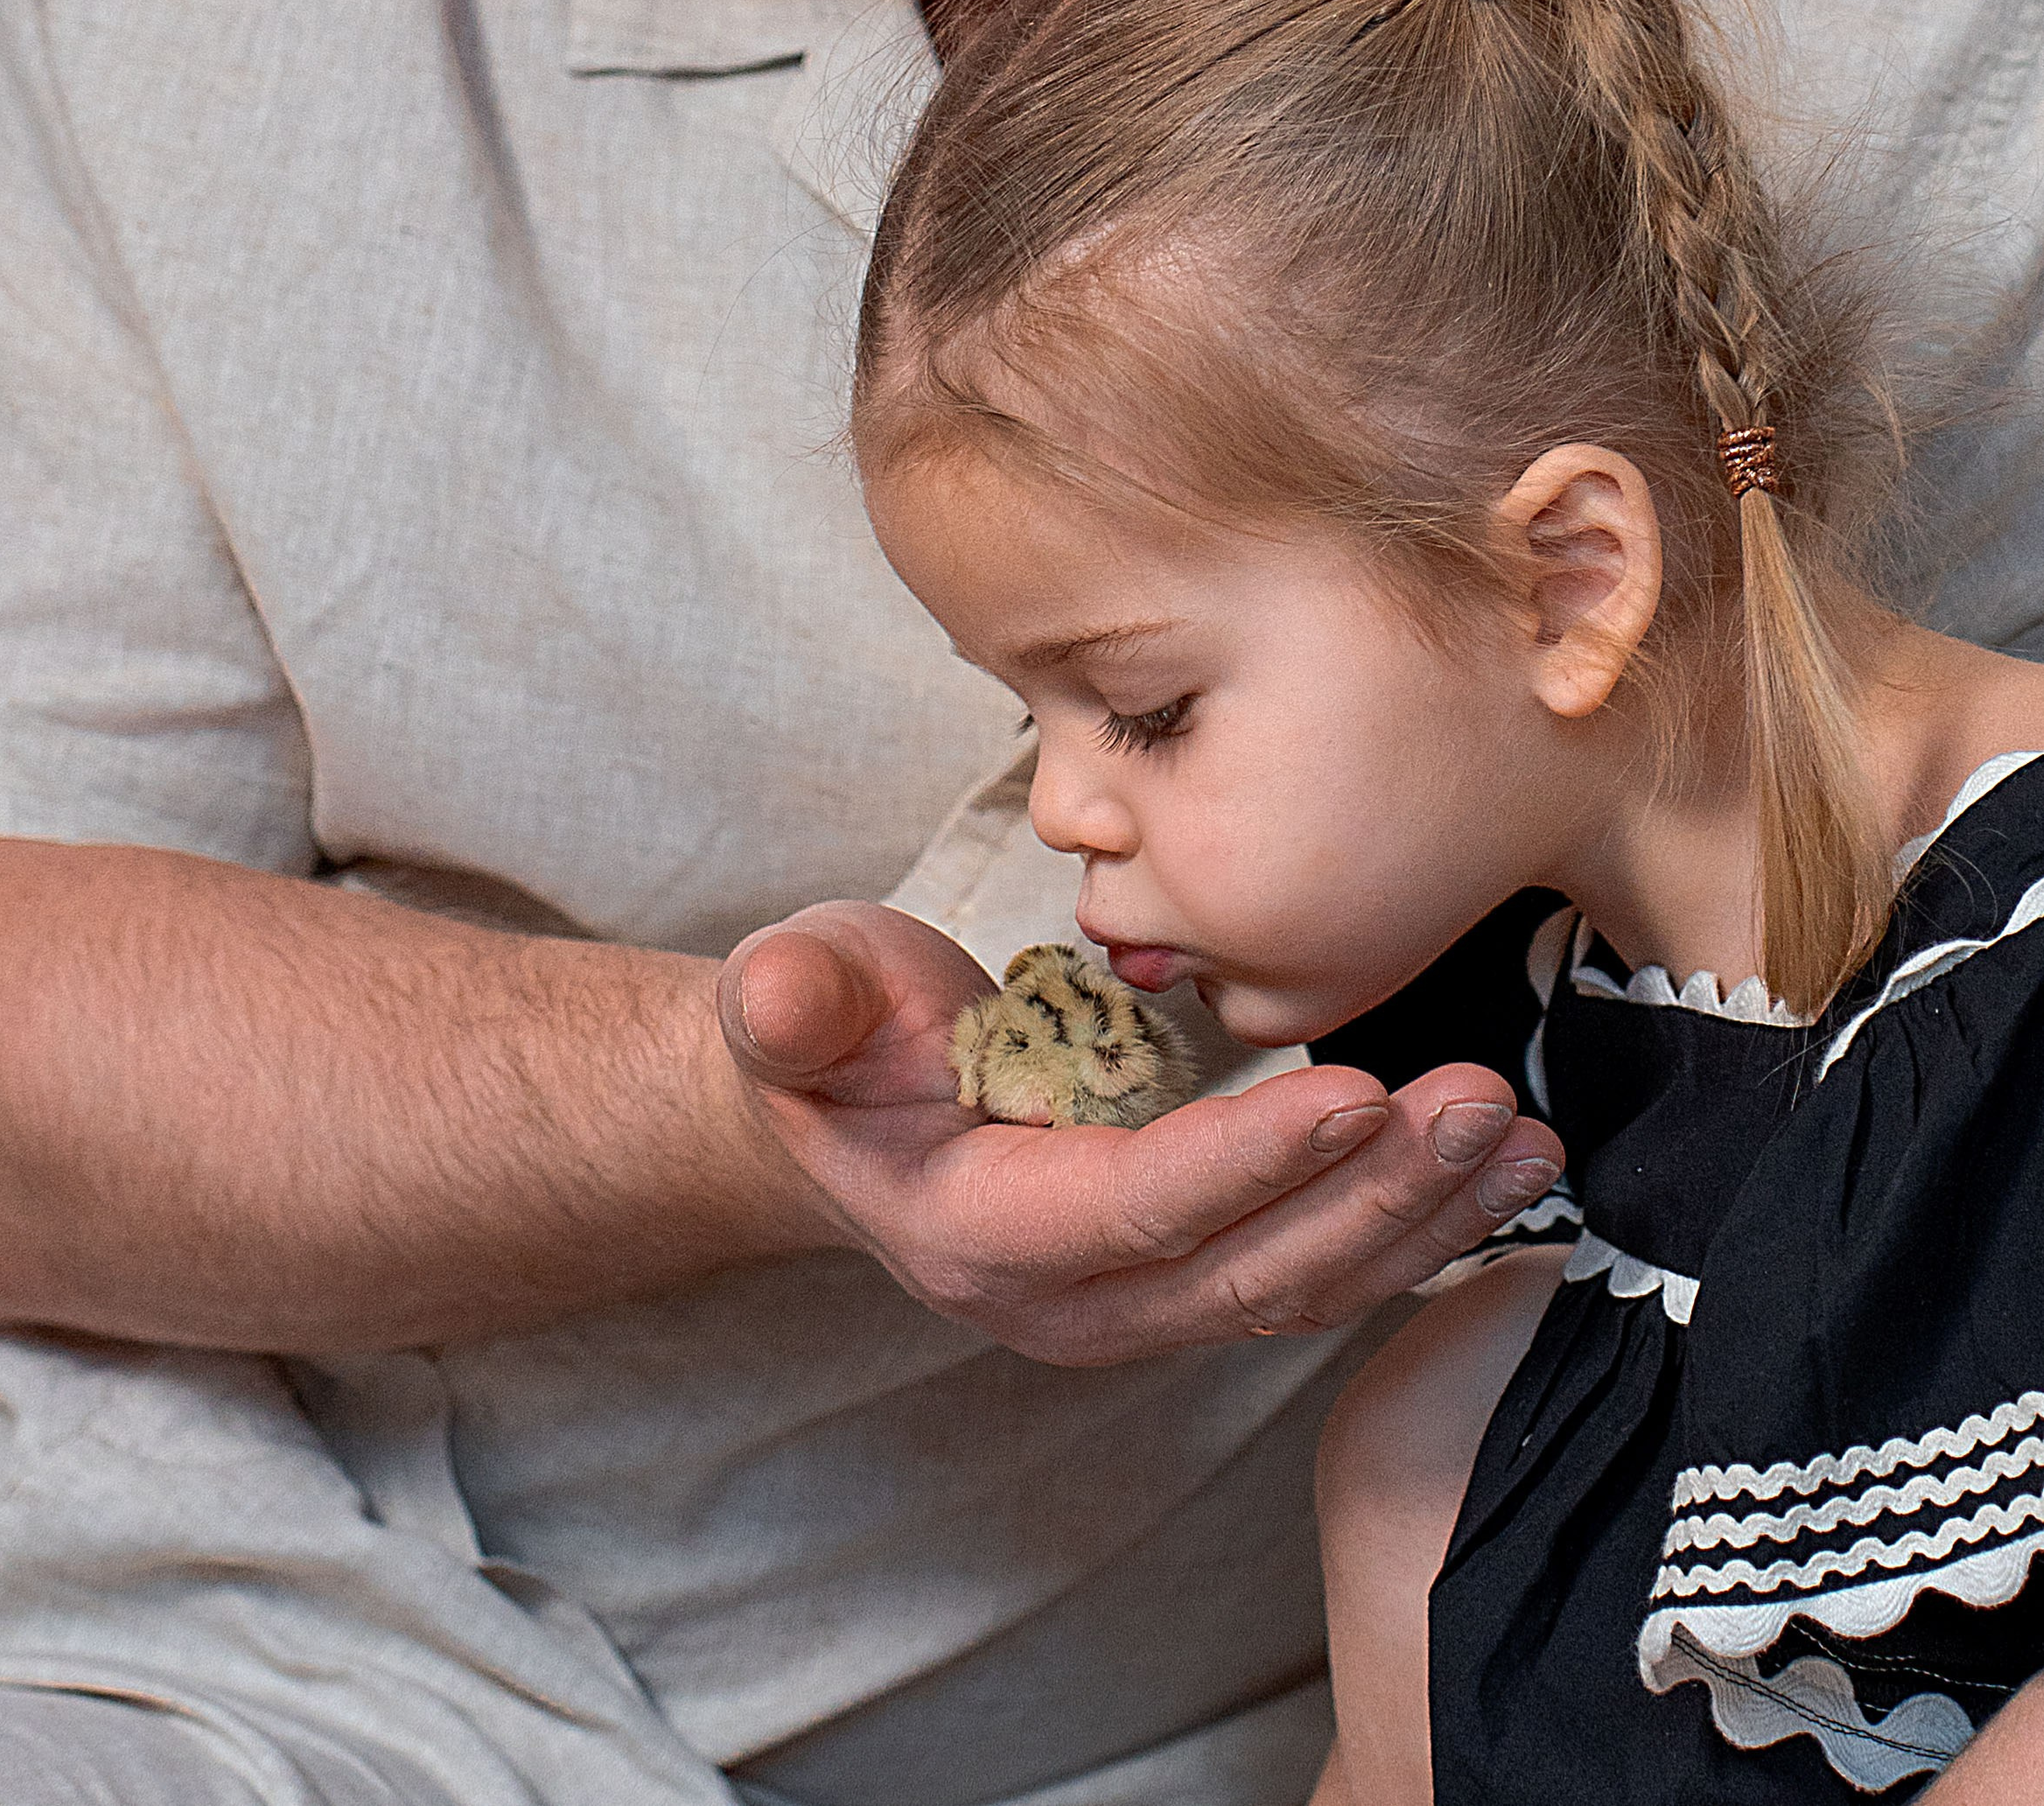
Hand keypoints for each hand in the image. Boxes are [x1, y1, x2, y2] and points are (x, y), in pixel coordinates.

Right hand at [719, 902, 1563, 1366]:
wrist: (840, 1112)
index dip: (1248, 1159)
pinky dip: (1413, 1226)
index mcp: (982, 1233)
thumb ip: (796, 1003)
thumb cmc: (832, 1038)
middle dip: (1377, 1192)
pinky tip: (1499, 1171)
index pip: (1135, 1208)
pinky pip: (1317, 1269)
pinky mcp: (1192, 1278)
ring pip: (1302, 1286)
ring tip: (1520, 1137)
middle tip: (1483, 1104)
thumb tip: (782, 998)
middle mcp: (1073, 1303)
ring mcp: (1139, 1306)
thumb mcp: (797, 997)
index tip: (1357, 1091)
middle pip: (1249, 1267)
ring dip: (1421, 1216)